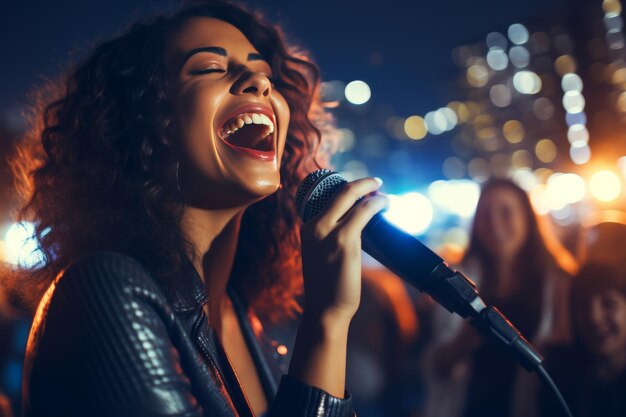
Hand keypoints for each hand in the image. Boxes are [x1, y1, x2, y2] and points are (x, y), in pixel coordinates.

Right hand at [299, 177, 387, 323]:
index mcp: (308, 228)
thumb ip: (331, 238)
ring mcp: (328, 231)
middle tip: (376, 183)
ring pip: (353, 197)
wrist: (325, 309)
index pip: (328, 198)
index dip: (349, 189)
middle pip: (341, 192)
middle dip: (362, 183)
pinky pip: (364, 211)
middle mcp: (315, 225)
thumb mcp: (321, 255)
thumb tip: (357, 226)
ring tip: (385, 198)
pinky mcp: (344, 240)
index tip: (363, 189)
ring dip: (372, 192)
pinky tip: (385, 204)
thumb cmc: (328, 286)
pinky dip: (377, 203)